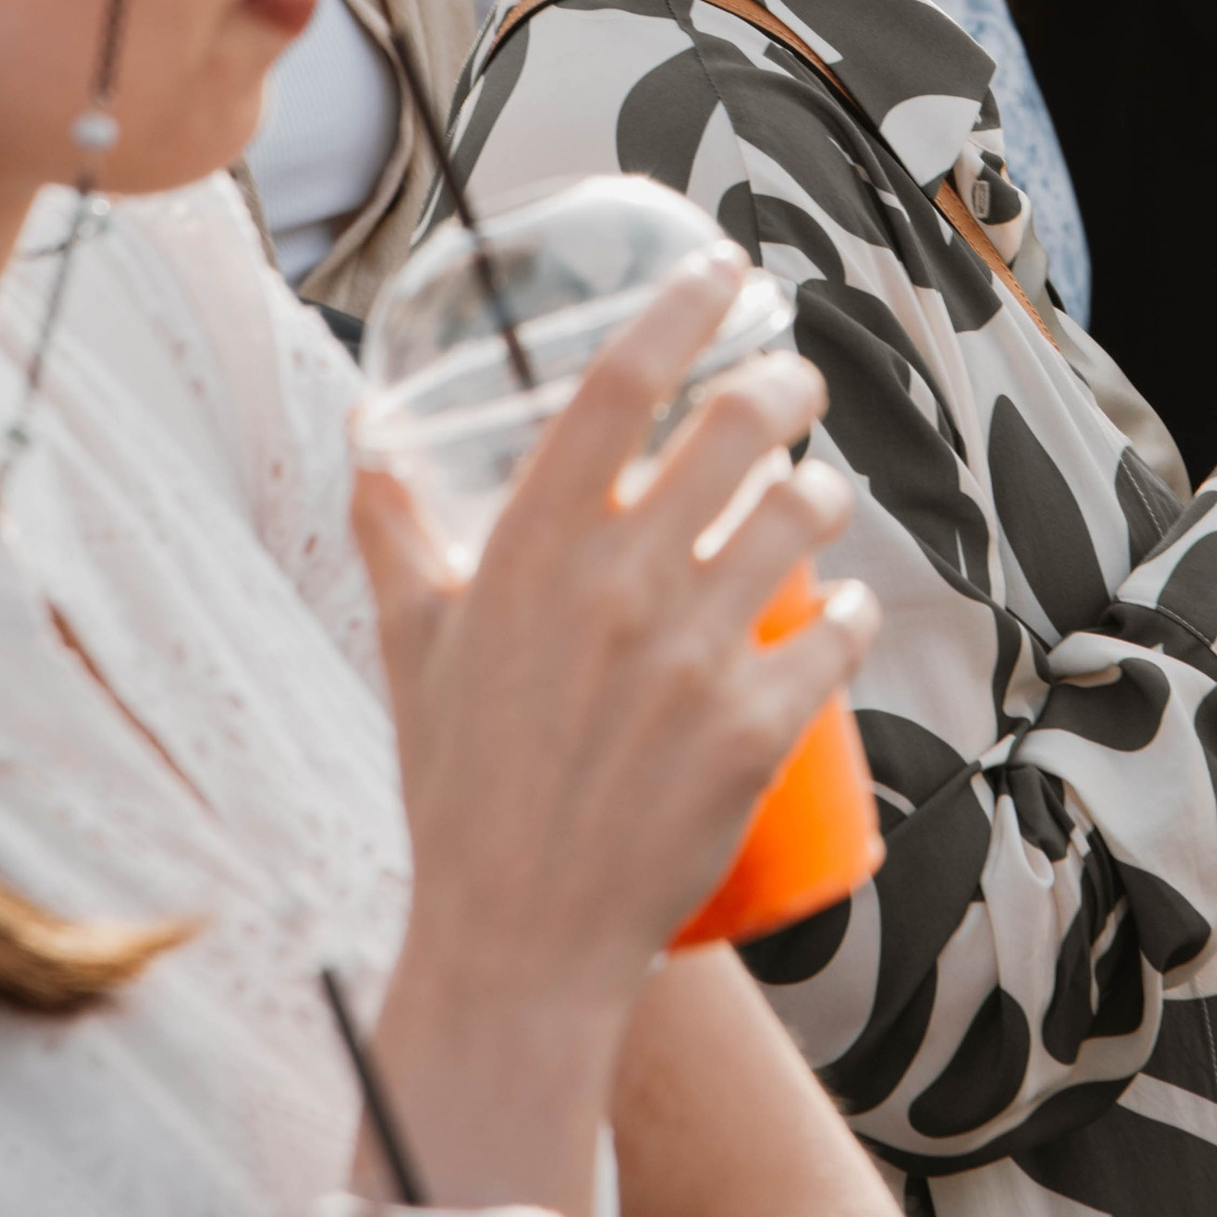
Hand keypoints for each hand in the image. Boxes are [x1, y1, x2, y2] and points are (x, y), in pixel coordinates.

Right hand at [362, 251, 875, 1030]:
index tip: (721, 274)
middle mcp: (616, 588)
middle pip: (736, 427)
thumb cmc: (459, 785)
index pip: (617, 385)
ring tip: (813, 495)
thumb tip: (366, 437)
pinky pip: (837, 632)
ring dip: (822, 489)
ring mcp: (691, 659)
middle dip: (784, 383)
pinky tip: (842, 606)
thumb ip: (394, 532)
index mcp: (529, 552)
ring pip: (801, 515)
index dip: (680, 310)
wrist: (514, 943)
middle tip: (794, 382)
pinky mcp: (752, 731)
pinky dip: (850, 609)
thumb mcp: (412, 645)